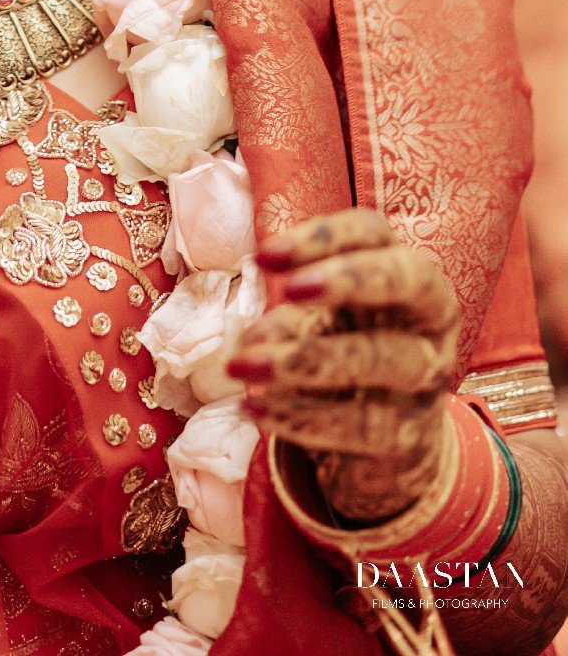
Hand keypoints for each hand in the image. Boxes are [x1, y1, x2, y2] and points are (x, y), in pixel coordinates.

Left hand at [227, 208, 458, 522]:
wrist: (393, 441)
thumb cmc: (350, 352)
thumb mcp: (324, 323)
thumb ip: (292, 316)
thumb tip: (251, 339)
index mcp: (402, 272)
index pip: (373, 233)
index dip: (324, 236)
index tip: (266, 254)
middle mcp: (429, 317)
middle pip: (405, 279)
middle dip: (348, 278)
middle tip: (289, 288)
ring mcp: (428, 375)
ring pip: (378, 356)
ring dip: (305, 359)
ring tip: (244, 366)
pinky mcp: (412, 432)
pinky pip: (359, 421)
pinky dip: (301, 416)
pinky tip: (256, 409)